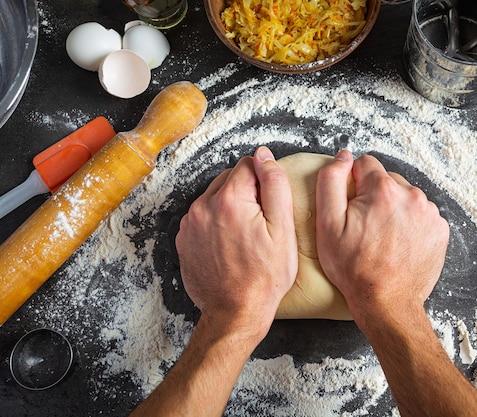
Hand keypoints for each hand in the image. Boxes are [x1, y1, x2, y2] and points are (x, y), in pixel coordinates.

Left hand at [175, 146, 297, 339]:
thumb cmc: (264, 276)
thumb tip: (264, 156)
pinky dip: (216, 223)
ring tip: (244, 237)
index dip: (264, 182)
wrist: (236, 311)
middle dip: (246, 193)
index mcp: (229, 199)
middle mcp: (203, 206)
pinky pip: (203, 217)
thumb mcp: (282, 228)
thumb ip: (274, 184)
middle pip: (229, 179)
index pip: (248, 164)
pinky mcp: (184, 239)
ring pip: (215, 197)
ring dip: (230, 207)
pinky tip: (229, 245)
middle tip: (259, 225)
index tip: (268, 207)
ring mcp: (190, 224)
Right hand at [315, 150, 449, 319]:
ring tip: (382, 238)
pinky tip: (398, 243)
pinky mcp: (440, 230)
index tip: (351, 208)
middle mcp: (412, 195)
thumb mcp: (327, 223)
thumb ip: (331, 180)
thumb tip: (343, 156)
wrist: (386, 302)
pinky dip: (409, 224)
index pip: (365, 164)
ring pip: (405, 197)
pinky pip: (420, 215)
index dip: (353, 184)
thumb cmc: (354, 267)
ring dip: (393, 210)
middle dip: (374, 197)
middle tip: (364, 227)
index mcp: (384, 190)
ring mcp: (430, 213)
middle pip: (387, 180)